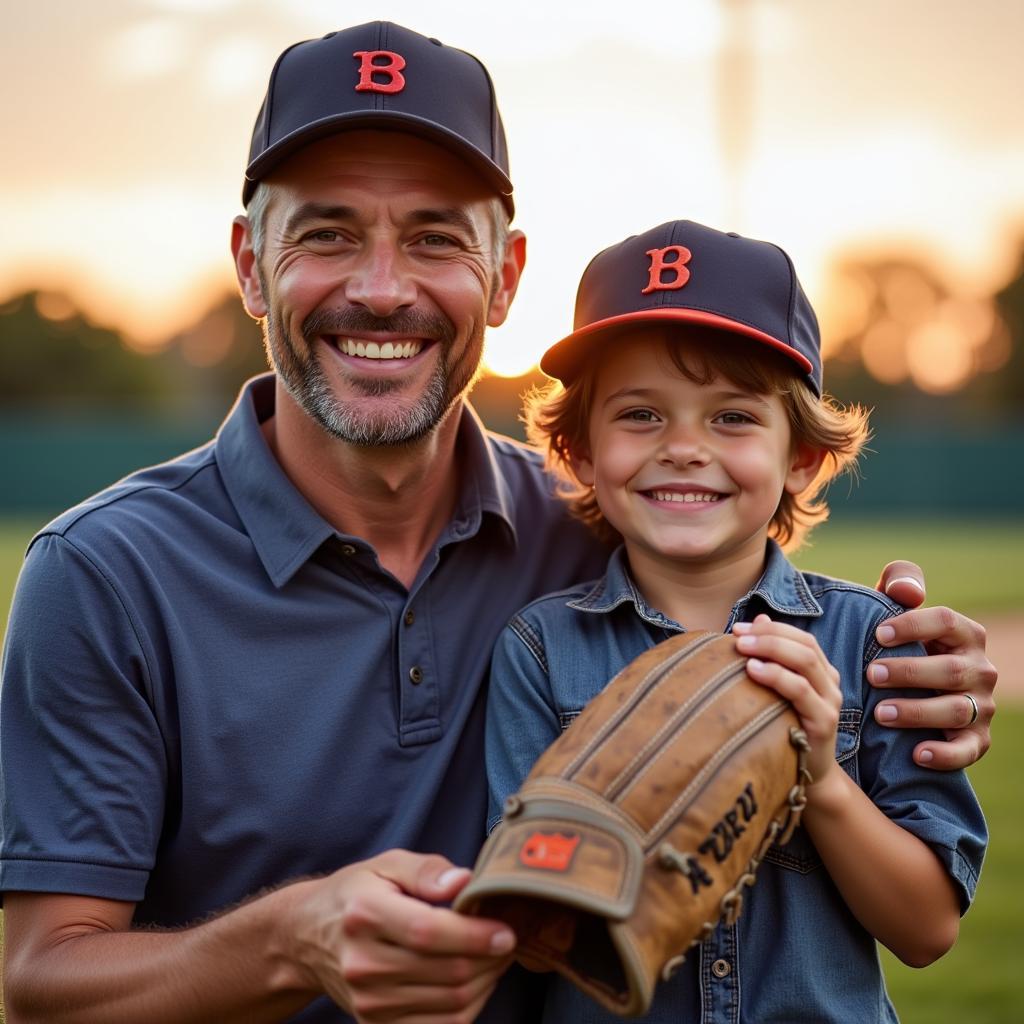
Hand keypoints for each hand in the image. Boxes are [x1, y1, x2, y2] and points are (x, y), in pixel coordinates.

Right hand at [284, 850, 514, 1022]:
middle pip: (446, 973)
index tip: (507, 931)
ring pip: (449, 1005)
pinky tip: (475, 982)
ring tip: (495, 959)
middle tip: (509, 941)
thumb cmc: (357, 893)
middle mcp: (363, 963)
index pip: (429, 932)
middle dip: (490, 960)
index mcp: (366, 913)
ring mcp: (368, 1001)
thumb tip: (465, 881)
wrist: (307, 938)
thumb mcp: (387, 864)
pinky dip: (467, 1008)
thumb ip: (427, 869)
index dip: (475, 936)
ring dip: (485, 984)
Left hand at [733, 616, 841, 789]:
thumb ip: (773, 658)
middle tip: (737, 636)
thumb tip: (759, 619)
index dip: (771, 628)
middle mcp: (830, 683)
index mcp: (821, 671)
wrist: (809, 775)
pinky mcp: (824, 722)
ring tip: (742, 649)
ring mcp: (830, 702)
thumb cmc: (786, 728)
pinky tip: (753, 670)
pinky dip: (777, 676)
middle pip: (804, 645)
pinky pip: (801, 691)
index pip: (802, 638)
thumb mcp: (778, 691)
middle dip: (769, 636)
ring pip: (805, 663)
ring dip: (771, 650)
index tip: (739, 628)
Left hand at [870, 560, 996, 770]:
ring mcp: (981, 706)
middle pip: (949, 669)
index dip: (913, 626)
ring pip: (954, 710)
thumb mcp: (898, 607)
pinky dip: (944, 754)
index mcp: (965, 633)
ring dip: (917, 712)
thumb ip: (901, 582)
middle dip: (909, 672)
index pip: (946, 621)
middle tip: (871, 674)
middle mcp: (980, 669)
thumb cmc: (900, 641)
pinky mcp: (977, 740)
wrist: (909, 689)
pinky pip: (967, 750)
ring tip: (880, 713)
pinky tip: (917, 754)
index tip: (877, 634)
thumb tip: (908, 592)